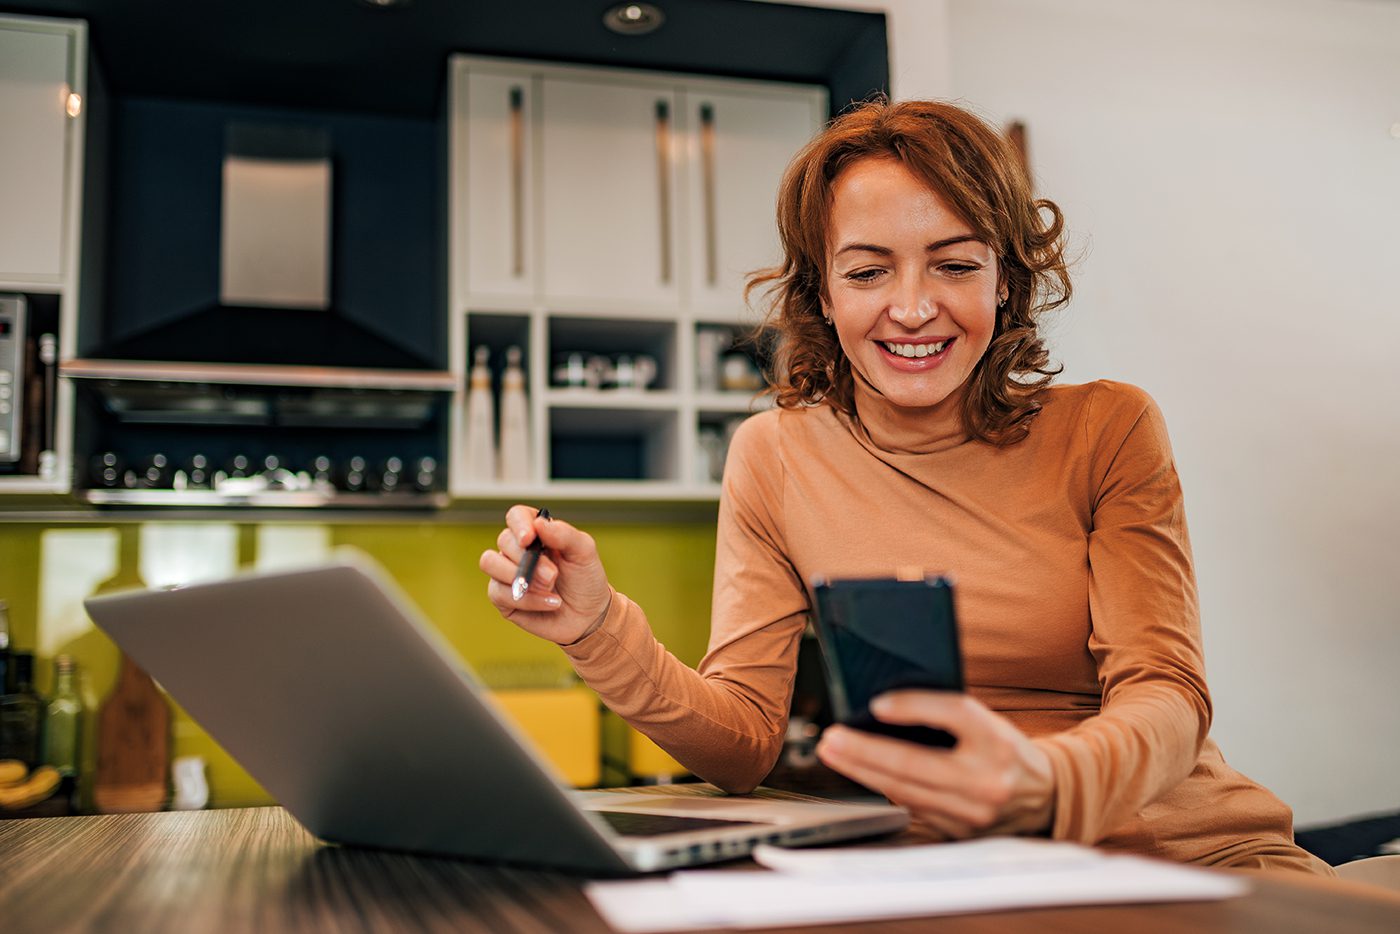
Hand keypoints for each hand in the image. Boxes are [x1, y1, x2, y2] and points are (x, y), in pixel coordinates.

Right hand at [478, 505, 612, 644]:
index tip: (530, 539)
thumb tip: (539, 523)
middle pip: (504, 540)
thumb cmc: (585, 579)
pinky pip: (498, 592)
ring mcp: (506, 572)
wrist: (588, 615)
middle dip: (529, 560)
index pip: (516, 516)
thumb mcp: (584, 552)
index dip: (519, 525)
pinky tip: (549, 603)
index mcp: (537, 532)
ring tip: (549, 588)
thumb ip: (564, 534)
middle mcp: (517, 549)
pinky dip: (527, 600)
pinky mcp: (502, 597)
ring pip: (490, 562)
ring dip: (519, 577)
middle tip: (553, 576)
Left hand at [816, 691, 1054, 840]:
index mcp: (997, 739)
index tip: (875, 704)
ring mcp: (974, 812)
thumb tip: (883, 710)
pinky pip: (914, 807)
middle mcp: (988, 778)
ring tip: (835, 753)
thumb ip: (943, 714)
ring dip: (864, 772)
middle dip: (864, 750)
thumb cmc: (1003, 748)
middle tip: (831, 738)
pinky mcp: (962, 832)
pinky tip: (864, 773)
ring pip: (906, 791)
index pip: (953, 713)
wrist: (1045, 794)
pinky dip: (886, 788)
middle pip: (914, 762)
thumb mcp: (984, 721)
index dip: (912, 706)